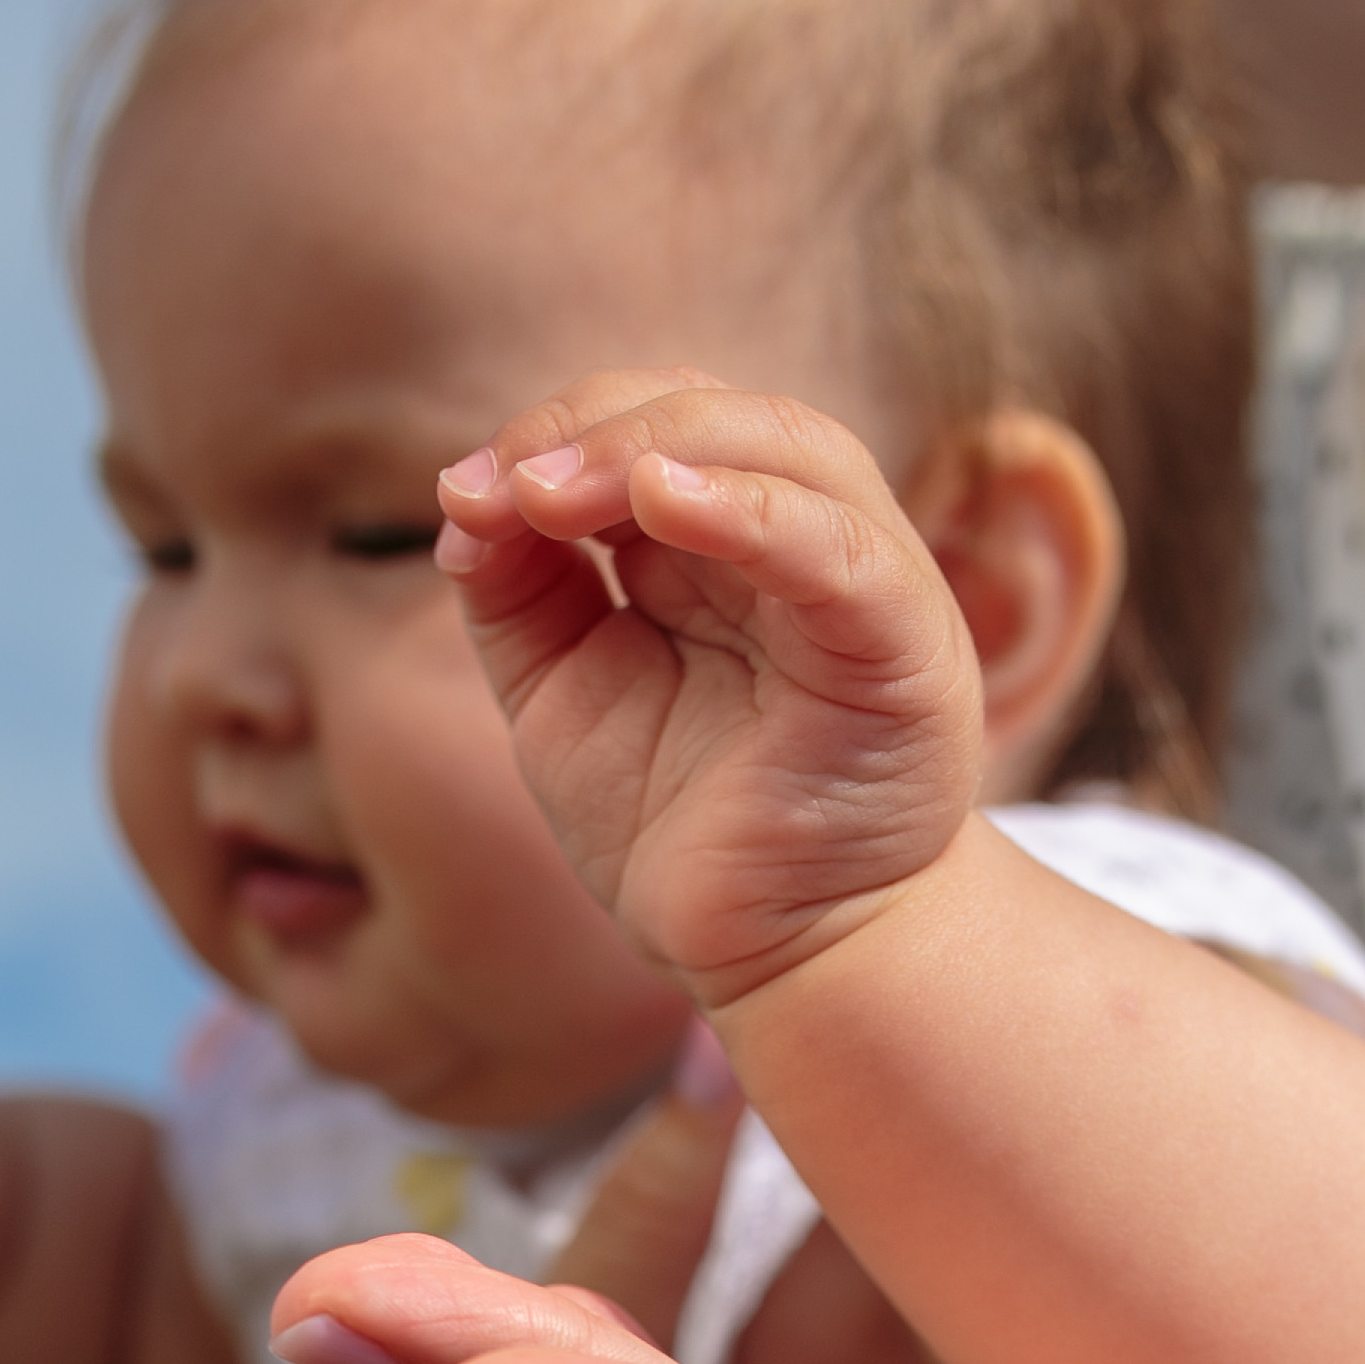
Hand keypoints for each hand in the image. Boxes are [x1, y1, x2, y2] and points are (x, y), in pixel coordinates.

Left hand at [435, 374, 977, 1007]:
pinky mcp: (901, 648)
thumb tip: (464, 502)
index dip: (554, 433)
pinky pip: (840, 551)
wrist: (765, 953)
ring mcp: (859, 585)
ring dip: (657, 445)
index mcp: (718, 540)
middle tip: (507, 488)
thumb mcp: (562, 694)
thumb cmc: (675, 826)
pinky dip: (755, 511)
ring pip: (787, 448)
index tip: (463, 495)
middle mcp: (796, 540)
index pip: (648, 421)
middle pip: (712, 410)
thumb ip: (518, 593)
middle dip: (593, 429)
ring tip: (555, 495)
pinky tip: (665, 501)